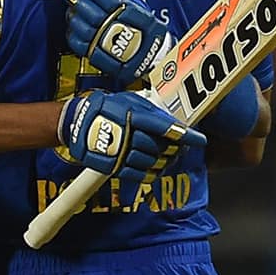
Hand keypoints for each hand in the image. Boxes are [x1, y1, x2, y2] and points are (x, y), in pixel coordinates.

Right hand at [58, 90, 205, 181]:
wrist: (76, 123)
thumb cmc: (105, 108)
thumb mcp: (127, 100)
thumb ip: (149, 109)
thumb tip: (171, 117)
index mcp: (134, 116)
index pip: (166, 128)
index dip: (185, 135)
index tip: (199, 140)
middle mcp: (128, 135)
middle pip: (161, 147)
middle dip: (174, 148)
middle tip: (180, 146)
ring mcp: (121, 153)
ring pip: (152, 161)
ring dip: (164, 161)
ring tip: (167, 156)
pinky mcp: (114, 166)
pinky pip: (139, 174)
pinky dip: (151, 172)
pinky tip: (155, 168)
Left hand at [62, 0, 168, 87]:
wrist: (153, 57)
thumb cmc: (144, 28)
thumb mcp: (138, 5)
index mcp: (132, 13)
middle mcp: (120, 29)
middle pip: (89, 11)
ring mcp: (108, 46)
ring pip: (82, 28)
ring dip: (72, 15)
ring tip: (72, 8)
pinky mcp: (99, 58)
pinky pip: (79, 45)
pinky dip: (73, 34)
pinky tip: (74, 27)